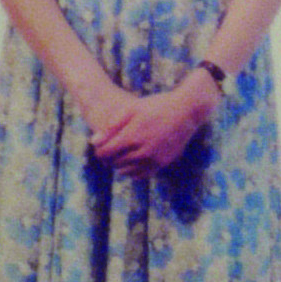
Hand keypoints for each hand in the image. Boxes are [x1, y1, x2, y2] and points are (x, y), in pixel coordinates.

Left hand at [87, 72, 217, 174]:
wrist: (186, 110)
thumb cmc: (157, 106)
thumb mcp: (132, 109)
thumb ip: (112, 126)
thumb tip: (94, 142)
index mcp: (132, 136)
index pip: (105, 153)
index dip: (100, 151)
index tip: (101, 147)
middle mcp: (143, 151)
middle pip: (115, 163)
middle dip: (110, 158)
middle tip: (112, 151)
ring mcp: (154, 158)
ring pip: (127, 171)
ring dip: (121, 165)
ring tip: (122, 155)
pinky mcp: (163, 163)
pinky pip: (142, 175)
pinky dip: (134, 171)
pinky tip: (135, 161)